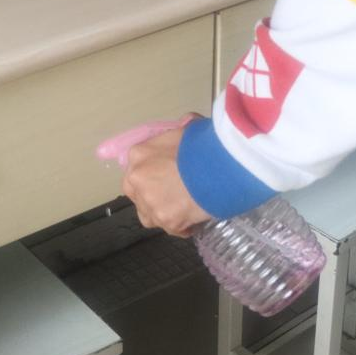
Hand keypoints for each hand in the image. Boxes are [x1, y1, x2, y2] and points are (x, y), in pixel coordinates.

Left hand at [122, 113, 211, 236]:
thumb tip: (187, 126)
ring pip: (150, 214)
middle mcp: (136, 179)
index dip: (153, 173)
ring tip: (185, 208)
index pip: (137, 167)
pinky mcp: (166, 221)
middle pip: (137, 192)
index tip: (168, 176)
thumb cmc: (203, 143)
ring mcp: (150, 203)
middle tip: (174, 194)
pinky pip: (173, 228)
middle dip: (152, 195)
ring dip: (164, 212)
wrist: (219, 166)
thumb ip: (180, 133)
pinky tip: (195, 219)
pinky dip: (183, 226)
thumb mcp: (188, 128)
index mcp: (139, 154)